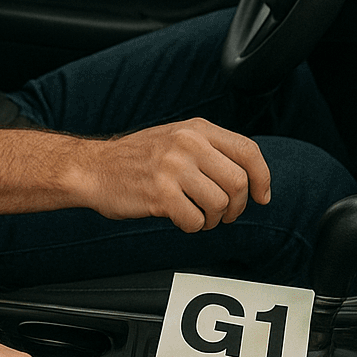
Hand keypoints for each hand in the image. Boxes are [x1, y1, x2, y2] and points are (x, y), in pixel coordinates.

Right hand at [79, 118, 271, 230]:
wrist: (93, 168)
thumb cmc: (136, 158)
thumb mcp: (176, 138)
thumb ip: (210, 148)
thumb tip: (250, 175)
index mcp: (196, 128)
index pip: (248, 151)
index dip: (262, 178)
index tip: (262, 197)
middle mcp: (187, 143)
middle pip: (238, 183)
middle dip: (236, 207)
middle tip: (223, 214)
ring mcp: (172, 167)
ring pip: (219, 205)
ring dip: (213, 220)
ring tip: (199, 216)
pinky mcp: (160, 194)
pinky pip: (195, 221)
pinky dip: (193, 227)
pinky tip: (180, 219)